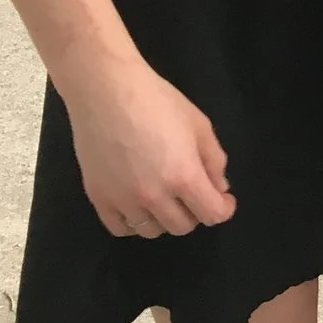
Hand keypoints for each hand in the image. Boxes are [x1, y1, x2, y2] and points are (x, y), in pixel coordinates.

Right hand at [65, 60, 235, 238]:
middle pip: (182, 226)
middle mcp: (153, 196)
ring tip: (166, 197)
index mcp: (183, 177)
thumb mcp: (199, 125)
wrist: (107, 91)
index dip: (223, 209)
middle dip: (196, 212)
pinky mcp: (98, 198)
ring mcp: (122, 200)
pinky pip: (120, 228)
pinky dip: (134, 223)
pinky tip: (139, 206)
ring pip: (152, 231)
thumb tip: (219, 188)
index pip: (211, 215)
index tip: (224, 199)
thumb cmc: (158, 101)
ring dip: (165, 219)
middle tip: (194, 192)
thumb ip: (214, 160)